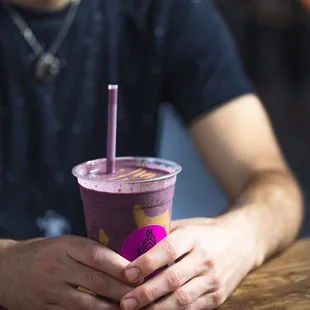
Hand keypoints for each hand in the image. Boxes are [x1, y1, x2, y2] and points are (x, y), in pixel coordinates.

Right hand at [0, 235, 133, 309]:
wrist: (9, 268)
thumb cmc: (46, 252)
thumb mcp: (66, 243)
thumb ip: (89, 251)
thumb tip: (123, 262)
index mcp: (67, 245)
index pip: (98, 255)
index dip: (120, 266)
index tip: (139, 273)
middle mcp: (58, 266)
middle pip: (96, 281)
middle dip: (122, 290)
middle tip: (142, 294)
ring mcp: (50, 290)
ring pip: (86, 303)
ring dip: (111, 308)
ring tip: (129, 308)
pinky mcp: (44, 308)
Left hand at [120, 216, 260, 309]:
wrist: (243, 241)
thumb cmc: (206, 232)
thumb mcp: (186, 225)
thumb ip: (163, 234)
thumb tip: (132, 245)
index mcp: (193, 237)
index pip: (168, 250)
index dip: (147, 263)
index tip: (127, 273)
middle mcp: (204, 258)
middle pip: (172, 279)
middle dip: (146, 293)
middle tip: (125, 302)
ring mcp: (213, 279)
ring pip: (182, 299)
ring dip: (157, 309)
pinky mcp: (218, 296)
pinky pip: (193, 309)